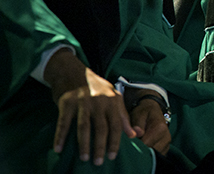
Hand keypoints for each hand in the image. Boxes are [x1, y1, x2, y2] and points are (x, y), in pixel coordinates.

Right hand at [45, 49, 136, 165]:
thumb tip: (135, 135)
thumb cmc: (96, 88)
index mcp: (113, 100)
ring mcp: (82, 101)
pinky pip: (63, 122)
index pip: (117, 124)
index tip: (113, 156)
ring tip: (84, 158)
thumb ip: (123, 117)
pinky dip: (60, 136)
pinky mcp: (66, 102)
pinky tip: (58, 148)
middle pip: (101, 127)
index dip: (115, 141)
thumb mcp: (114, 98)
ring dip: (83, 144)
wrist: (73, 71)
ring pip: (84, 126)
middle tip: (99, 162)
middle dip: (100, 146)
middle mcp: (99, 101)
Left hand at [127, 92, 171, 154]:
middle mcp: (166, 137)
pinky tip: (143, 148)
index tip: (128, 144)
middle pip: (151, 152)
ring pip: (154, 156)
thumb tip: (137, 133)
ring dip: (145, 154)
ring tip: (138, 146)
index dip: (135, 146)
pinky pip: (157, 156)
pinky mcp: (165, 148)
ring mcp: (167, 143)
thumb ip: (137, 124)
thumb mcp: (138, 115)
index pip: (146, 145)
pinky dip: (150, 155)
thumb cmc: (144, 113)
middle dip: (140, 151)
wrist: (152, 110)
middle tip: (132, 146)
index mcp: (160, 128)